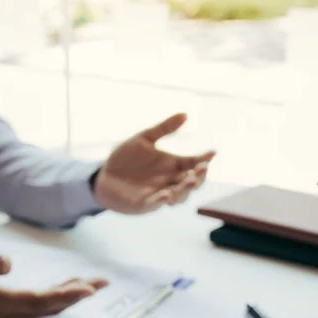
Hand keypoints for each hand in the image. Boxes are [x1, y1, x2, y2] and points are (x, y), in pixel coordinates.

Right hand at [0, 250, 107, 317]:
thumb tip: (7, 263)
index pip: (37, 300)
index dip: (64, 295)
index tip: (87, 289)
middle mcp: (4, 313)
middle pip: (48, 307)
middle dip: (76, 296)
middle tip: (102, 283)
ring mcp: (5, 314)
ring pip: (45, 309)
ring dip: (70, 297)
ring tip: (94, 284)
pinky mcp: (6, 310)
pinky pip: (38, 307)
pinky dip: (58, 298)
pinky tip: (70, 288)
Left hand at [94, 114, 215, 213]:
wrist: (104, 175)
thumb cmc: (126, 158)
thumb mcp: (144, 139)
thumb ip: (164, 128)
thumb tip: (185, 115)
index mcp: (174, 165)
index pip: (194, 163)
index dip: (205, 159)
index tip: (213, 152)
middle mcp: (170, 180)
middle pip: (192, 181)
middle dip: (200, 176)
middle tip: (202, 168)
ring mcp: (159, 193)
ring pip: (179, 195)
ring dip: (186, 189)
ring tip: (190, 181)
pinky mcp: (144, 203)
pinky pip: (156, 203)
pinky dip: (162, 200)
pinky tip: (166, 195)